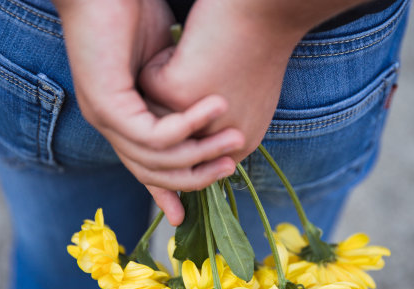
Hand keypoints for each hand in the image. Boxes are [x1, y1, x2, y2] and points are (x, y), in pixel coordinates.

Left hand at [53, 0, 243, 224]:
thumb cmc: (138, 15)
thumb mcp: (166, 68)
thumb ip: (179, 100)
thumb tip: (209, 126)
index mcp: (122, 118)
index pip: (147, 168)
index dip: (169, 191)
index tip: (189, 214)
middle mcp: (109, 124)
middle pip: (153, 173)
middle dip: (196, 176)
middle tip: (231, 167)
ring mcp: (103, 116)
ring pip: (156, 159)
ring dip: (200, 152)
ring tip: (234, 138)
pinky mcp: (104, 103)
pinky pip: (152, 134)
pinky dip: (186, 127)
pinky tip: (214, 107)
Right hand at [139, 0, 367, 161]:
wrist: (265, 13)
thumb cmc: (257, 49)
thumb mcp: (248, 103)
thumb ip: (223, 130)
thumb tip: (189, 141)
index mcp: (238, 147)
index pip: (190, 149)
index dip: (186, 121)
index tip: (199, 96)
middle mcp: (217, 142)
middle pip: (168, 133)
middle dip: (174, 101)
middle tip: (201, 73)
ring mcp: (197, 121)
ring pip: (152, 110)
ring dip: (167, 82)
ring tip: (197, 62)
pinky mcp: (178, 94)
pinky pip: (148, 83)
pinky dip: (162, 60)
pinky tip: (189, 50)